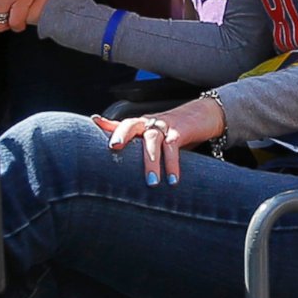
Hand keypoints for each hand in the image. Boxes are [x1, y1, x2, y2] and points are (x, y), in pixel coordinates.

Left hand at [94, 96, 224, 187]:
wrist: (202, 115)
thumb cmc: (170, 129)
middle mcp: (148, 123)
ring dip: (151, 161)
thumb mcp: (148, 133)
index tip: (95, 122)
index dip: (107, 124)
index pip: (120, 124)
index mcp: (139, 125)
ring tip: (151, 182)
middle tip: (114, 147)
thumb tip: (102, 132)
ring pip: (153, 140)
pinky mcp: (180, 132)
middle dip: (122, 134)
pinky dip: (172, 165)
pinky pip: (173, 148)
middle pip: (132, 125)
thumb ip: (128, 136)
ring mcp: (164, 126)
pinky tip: (172, 180)